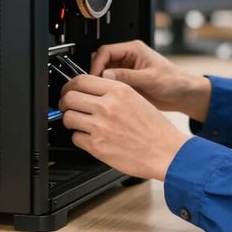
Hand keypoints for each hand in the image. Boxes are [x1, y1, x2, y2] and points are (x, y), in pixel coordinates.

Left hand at [59, 74, 188, 180]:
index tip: (69, 90)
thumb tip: (92, 90)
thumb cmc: (155, 129)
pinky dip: (80, 138)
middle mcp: (108, 105)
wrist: (166, 152)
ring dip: (71, 121)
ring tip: (80, 124)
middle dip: (65, 103)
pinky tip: (91, 138)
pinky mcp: (97, 146)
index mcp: (119, 90)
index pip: (81, 79)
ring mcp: (101, 126)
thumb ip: (113, 92)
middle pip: (69, 97)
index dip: (70, 85)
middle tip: (68, 107)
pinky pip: (75, 138)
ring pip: (68, 117)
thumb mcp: (137, 98)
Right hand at [89, 40, 210, 122]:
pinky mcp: (128, 83)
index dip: (97, 64)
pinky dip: (108, 91)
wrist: (184, 95)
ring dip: (102, 84)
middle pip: (102, 62)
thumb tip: (106, 76)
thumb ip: (127, 76)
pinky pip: (112, 85)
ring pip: (105, 74)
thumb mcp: (150, 78)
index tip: (94, 78)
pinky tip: (110, 100)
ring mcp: (127, 71)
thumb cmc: (174, 81)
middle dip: (97, 74)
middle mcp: (128, 58)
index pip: (106, 51)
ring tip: (103, 95)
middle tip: (96, 88)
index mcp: (134, 49)